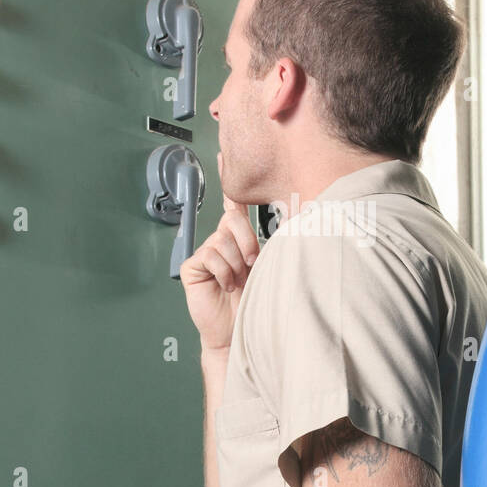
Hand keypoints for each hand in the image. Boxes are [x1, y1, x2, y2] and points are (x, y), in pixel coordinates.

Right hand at [179, 153, 259, 350]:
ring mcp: (205, 252)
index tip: (225, 154)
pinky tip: (224, 284)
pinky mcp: (191, 266)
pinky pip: (211, 256)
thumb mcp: (271, 266)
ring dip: (236, 264)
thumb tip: (295, 218)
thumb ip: (271, 242)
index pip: (234, 204)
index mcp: (239, 238)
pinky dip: (223, 272)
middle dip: (247, 242)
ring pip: (224, 241)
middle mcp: (221, 240)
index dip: (230, 181)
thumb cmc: (257, 300)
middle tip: (251, 265)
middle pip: (233, 220)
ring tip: (237, 281)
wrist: (240, 332)